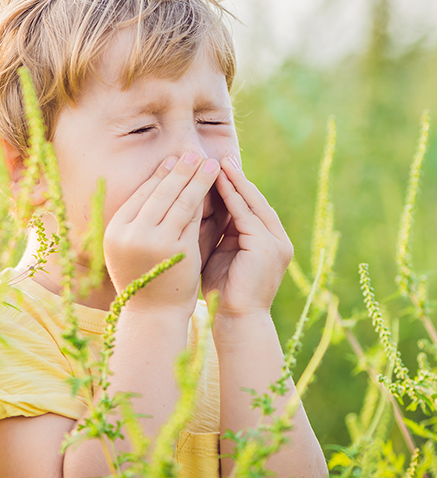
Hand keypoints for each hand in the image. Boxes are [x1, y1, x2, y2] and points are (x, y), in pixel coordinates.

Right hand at [104, 151, 220, 315]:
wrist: (153, 315)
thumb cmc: (146, 279)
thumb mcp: (136, 247)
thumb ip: (147, 221)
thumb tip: (164, 184)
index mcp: (115, 230)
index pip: (141, 195)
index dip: (159, 176)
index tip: (172, 161)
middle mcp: (129, 233)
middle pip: (158, 193)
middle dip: (178, 170)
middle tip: (192, 152)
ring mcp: (152, 241)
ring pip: (177, 201)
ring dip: (195, 178)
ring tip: (207, 162)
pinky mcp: (175, 249)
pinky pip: (191, 217)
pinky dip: (203, 198)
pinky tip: (212, 185)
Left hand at [201, 156, 292, 318]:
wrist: (236, 321)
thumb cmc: (222, 290)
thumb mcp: (220, 253)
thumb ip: (218, 231)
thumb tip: (199, 206)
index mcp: (268, 242)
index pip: (250, 207)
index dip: (235, 187)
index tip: (216, 168)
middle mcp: (277, 239)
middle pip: (254, 200)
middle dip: (236, 178)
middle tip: (219, 156)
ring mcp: (276, 242)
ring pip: (252, 204)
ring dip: (234, 182)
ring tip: (218, 162)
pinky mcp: (268, 246)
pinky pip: (246, 215)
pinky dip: (231, 197)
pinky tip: (218, 182)